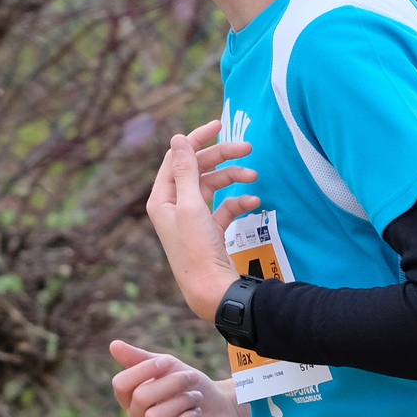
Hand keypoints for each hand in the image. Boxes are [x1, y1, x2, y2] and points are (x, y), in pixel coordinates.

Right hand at [109, 341, 249, 416]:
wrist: (224, 410)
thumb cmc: (192, 388)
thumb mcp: (169, 367)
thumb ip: (141, 358)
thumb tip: (113, 345)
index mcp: (132, 401)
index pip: (121, 384)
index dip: (144, 370)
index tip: (168, 362)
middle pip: (140, 398)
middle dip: (171, 383)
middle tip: (192, 379)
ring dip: (181, 401)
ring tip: (196, 398)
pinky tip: (196, 413)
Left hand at [144, 121, 259, 321]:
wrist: (212, 291)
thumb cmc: (197, 250)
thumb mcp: (190, 205)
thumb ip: (186, 170)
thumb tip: (178, 138)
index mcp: (162, 199)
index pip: (178, 157)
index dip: (197, 139)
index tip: (220, 125)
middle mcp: (174, 207)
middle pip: (198, 169)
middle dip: (222, 157)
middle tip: (247, 147)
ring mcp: (192, 219)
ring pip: (214, 186)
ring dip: (234, 178)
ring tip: (255, 175)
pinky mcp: (210, 231)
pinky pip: (224, 207)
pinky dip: (238, 201)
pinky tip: (253, 202)